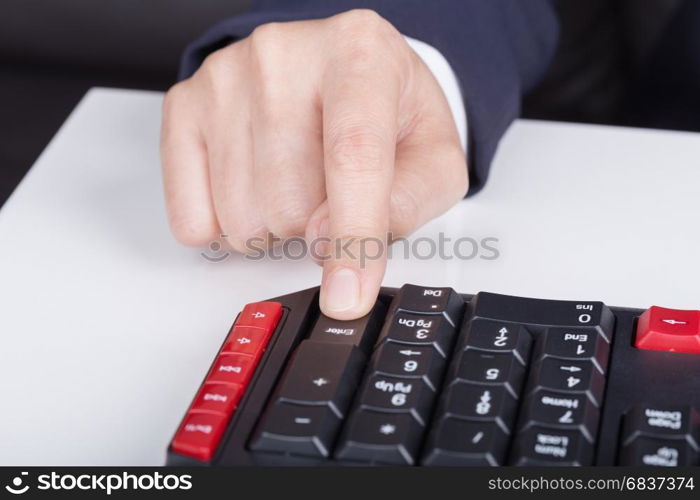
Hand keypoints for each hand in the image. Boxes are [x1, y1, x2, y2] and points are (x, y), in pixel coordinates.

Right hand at [160, 9, 467, 319]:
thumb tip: (334, 243)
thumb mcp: (433, 156)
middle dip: (315, 226)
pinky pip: (193, 216)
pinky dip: (226, 228)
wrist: (337, 71)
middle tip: (329, 192)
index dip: (353, 236)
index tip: (347, 295)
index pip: (353, 157)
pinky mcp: (185, 106)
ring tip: (294, 184)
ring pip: (242, 216)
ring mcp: (225, 77)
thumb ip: (406, 202)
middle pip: (290, 202)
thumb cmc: (386, 113)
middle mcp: (284, 53)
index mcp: (360, 52)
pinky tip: (252, 192)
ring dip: (275, 227)